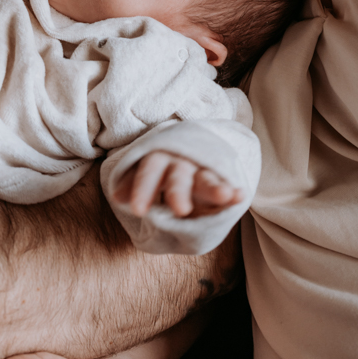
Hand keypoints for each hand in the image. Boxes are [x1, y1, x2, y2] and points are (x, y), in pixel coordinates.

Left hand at [115, 152, 242, 218]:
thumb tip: (117, 196)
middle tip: (180, 210)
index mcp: (158, 159)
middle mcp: (181, 162)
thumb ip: (133, 186)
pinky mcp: (220, 178)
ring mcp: (202, 169)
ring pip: (207, 178)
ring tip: (225, 197)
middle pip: (177, 175)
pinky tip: (240, 196)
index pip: (148, 171)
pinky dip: (234, 191)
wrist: (191, 148)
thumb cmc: (163, 171)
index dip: (142, 188)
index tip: (137, 210)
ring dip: (216, 188)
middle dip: (178, 192)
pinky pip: (227, 184)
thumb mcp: (145, 175)